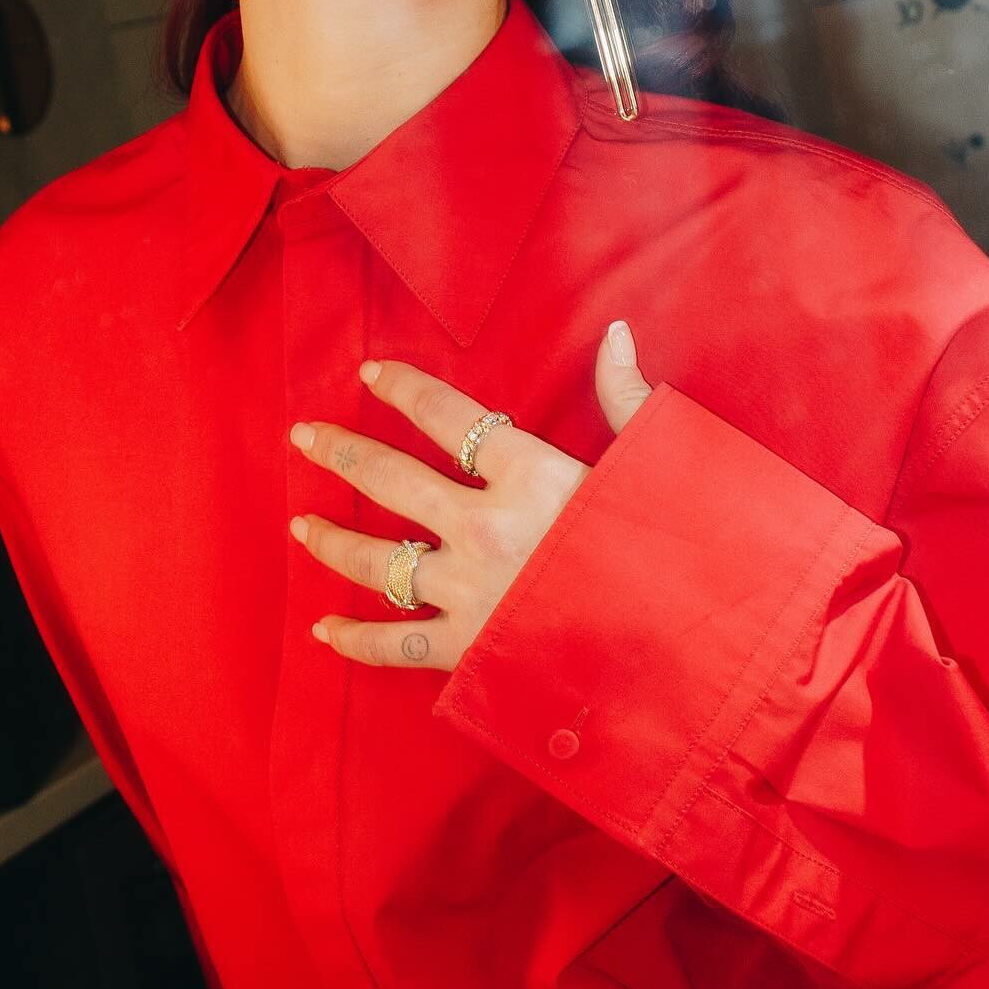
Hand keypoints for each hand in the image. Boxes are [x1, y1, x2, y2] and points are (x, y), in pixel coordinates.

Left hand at [288, 320, 654, 670]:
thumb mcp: (652, 465)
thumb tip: (614, 330)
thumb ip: (623, 396)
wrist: (689, 657)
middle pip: (391, 479)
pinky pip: (397, 645)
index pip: (446, 415)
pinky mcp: (470, 650)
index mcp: (529, 474)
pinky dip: (358, 640)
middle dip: (341, 453)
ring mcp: (471, 591)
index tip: (368, 374)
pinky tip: (325, 629)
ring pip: (379, 561)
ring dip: (333, 542)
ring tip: (300, 525)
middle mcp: (485, 527)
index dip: (402, 388)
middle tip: (304, 437)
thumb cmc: (675, 554)